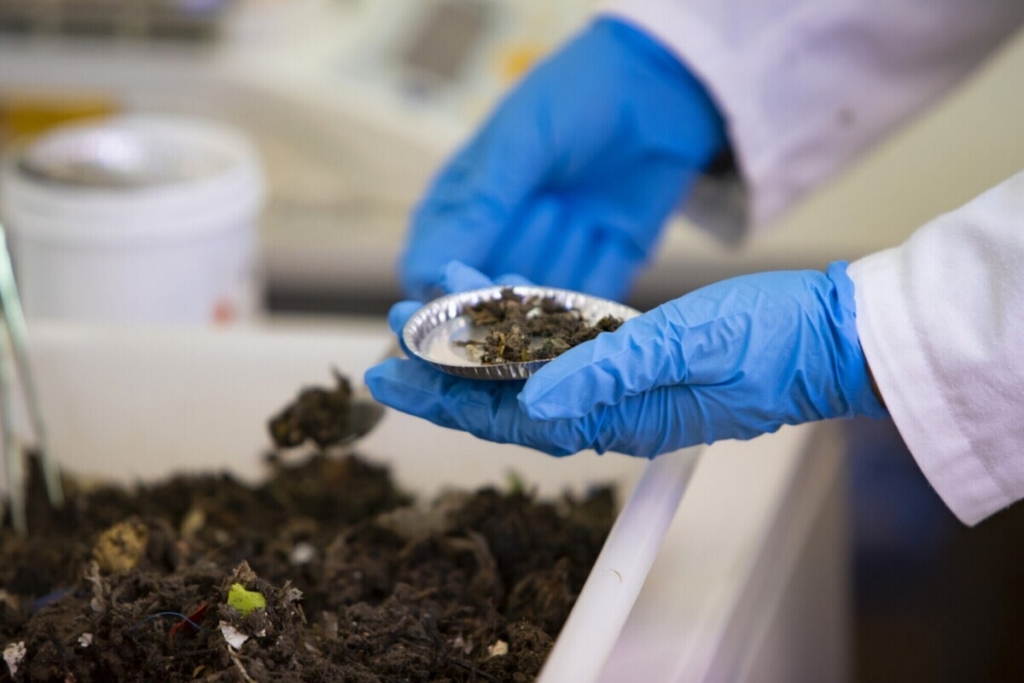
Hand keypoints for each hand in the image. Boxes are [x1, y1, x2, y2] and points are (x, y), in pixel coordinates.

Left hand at [366, 262, 887, 458]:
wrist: (831, 336)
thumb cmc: (773, 342)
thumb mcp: (687, 348)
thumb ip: (607, 373)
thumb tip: (532, 402)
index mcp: (616, 417)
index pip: (507, 418)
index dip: (442, 398)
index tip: (388, 374)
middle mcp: (609, 409)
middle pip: (505, 399)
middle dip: (443, 370)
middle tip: (390, 332)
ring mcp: (621, 384)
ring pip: (529, 374)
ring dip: (477, 346)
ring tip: (430, 310)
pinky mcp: (635, 356)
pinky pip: (564, 351)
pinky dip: (524, 331)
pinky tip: (502, 305)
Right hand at [399, 18, 726, 302]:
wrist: (660, 84)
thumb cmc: (575, 97)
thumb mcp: (520, 140)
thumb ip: (480, 209)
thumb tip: (432, 274)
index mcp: (458, 206)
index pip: (429, 273)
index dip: (449, 292)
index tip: (482, 279)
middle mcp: (497, 241)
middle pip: (488, 297)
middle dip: (520, 261)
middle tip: (550, 206)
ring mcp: (551, 259)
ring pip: (542, 305)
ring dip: (564, 258)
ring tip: (579, 205)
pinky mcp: (599, 270)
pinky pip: (591, 302)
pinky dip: (600, 270)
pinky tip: (609, 228)